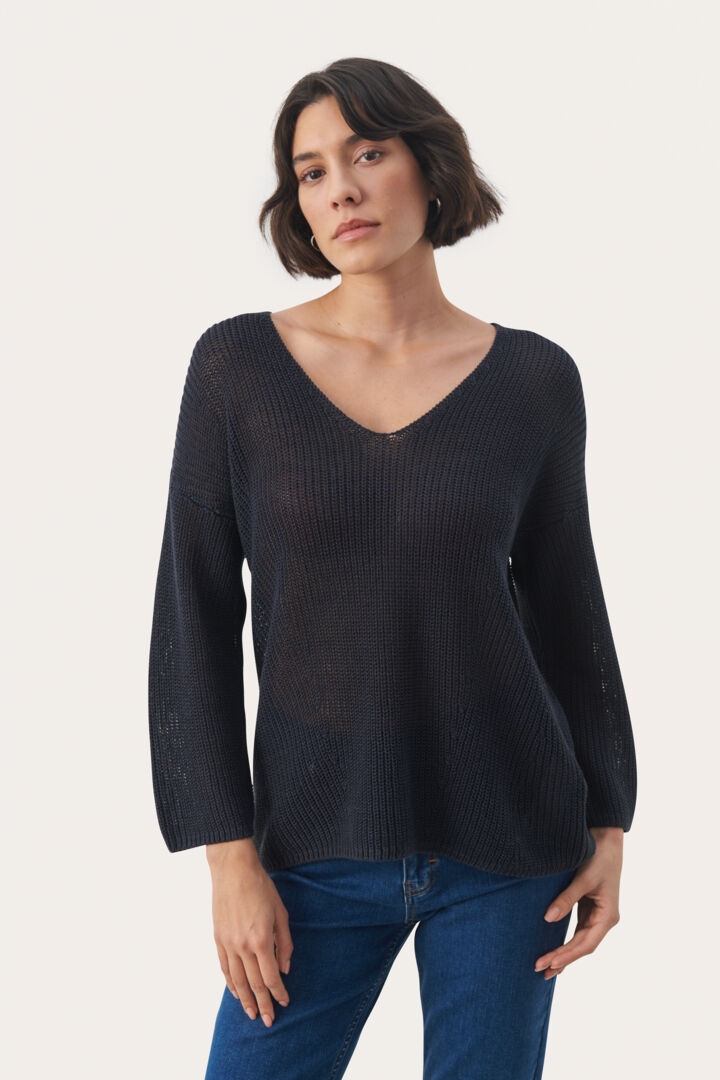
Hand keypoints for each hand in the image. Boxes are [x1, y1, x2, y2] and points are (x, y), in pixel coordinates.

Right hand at [207, 840, 293, 1026]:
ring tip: (251, 1014)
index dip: (278, 992)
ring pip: (236, 980)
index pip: (271, 976)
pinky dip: (230, 983)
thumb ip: (284, 943)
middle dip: (263, 1004)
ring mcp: (228, 943)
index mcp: (261, 939)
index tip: (285, 1002)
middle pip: (254, 983)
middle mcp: (242, 946)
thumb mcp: (280, 913)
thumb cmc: (261, 887)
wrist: (233, 870)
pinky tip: (236, 993)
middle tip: (269, 1021)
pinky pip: (224, 967)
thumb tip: (285, 968)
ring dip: (245, 999)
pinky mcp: (217, 938)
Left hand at [534, 827, 623, 979]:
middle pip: (582, 946)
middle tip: (540, 970)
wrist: (607, 839)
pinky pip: (577, 930)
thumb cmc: (599, 857)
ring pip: (580, 941)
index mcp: (608, 916)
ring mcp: (597, 914)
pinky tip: (556, 951)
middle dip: (562, 959)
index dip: (567, 955)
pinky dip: (567, 941)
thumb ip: (566, 899)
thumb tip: (548, 919)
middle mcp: (604, 919)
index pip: (585, 943)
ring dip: (564, 954)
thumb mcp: (583, 878)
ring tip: (545, 968)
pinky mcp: (589, 907)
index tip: (549, 962)